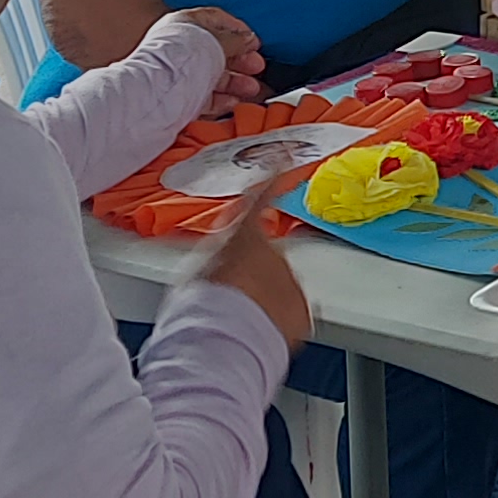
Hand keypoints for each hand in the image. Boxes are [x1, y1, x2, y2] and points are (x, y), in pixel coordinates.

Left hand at [150, 4, 265, 111]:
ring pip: (211, 76)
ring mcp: (177, 73)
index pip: (215, 21)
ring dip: (234, 82)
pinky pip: (202, 96)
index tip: (254, 42)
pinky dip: (220, 99)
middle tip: (256, 66)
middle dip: (240, 61)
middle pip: (215, 52)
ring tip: (250, 89)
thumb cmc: (182, 59)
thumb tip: (248, 39)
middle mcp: (178, 47)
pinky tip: (233, 101)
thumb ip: (237, 40)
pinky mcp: (177, 97)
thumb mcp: (219, 42)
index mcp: (185, 24)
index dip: (238, 31)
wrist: (161, 92)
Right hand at [192, 188, 312, 356]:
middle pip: (270, 255)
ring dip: (267, 297)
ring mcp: (292, 281)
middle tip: (233, 294)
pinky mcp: (303, 309)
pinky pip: (293, 311)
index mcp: (244, 237)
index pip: (260, 199)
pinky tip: (260, 331)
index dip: (273, 176)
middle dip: (258, 271)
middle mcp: (274, 254)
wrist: (224, 340)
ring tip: (243, 319)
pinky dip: (281, 319)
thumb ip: (213, 257)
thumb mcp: (195, 270)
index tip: (286, 157)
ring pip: (282, 285)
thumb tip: (216, 262)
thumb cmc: (201, 306)